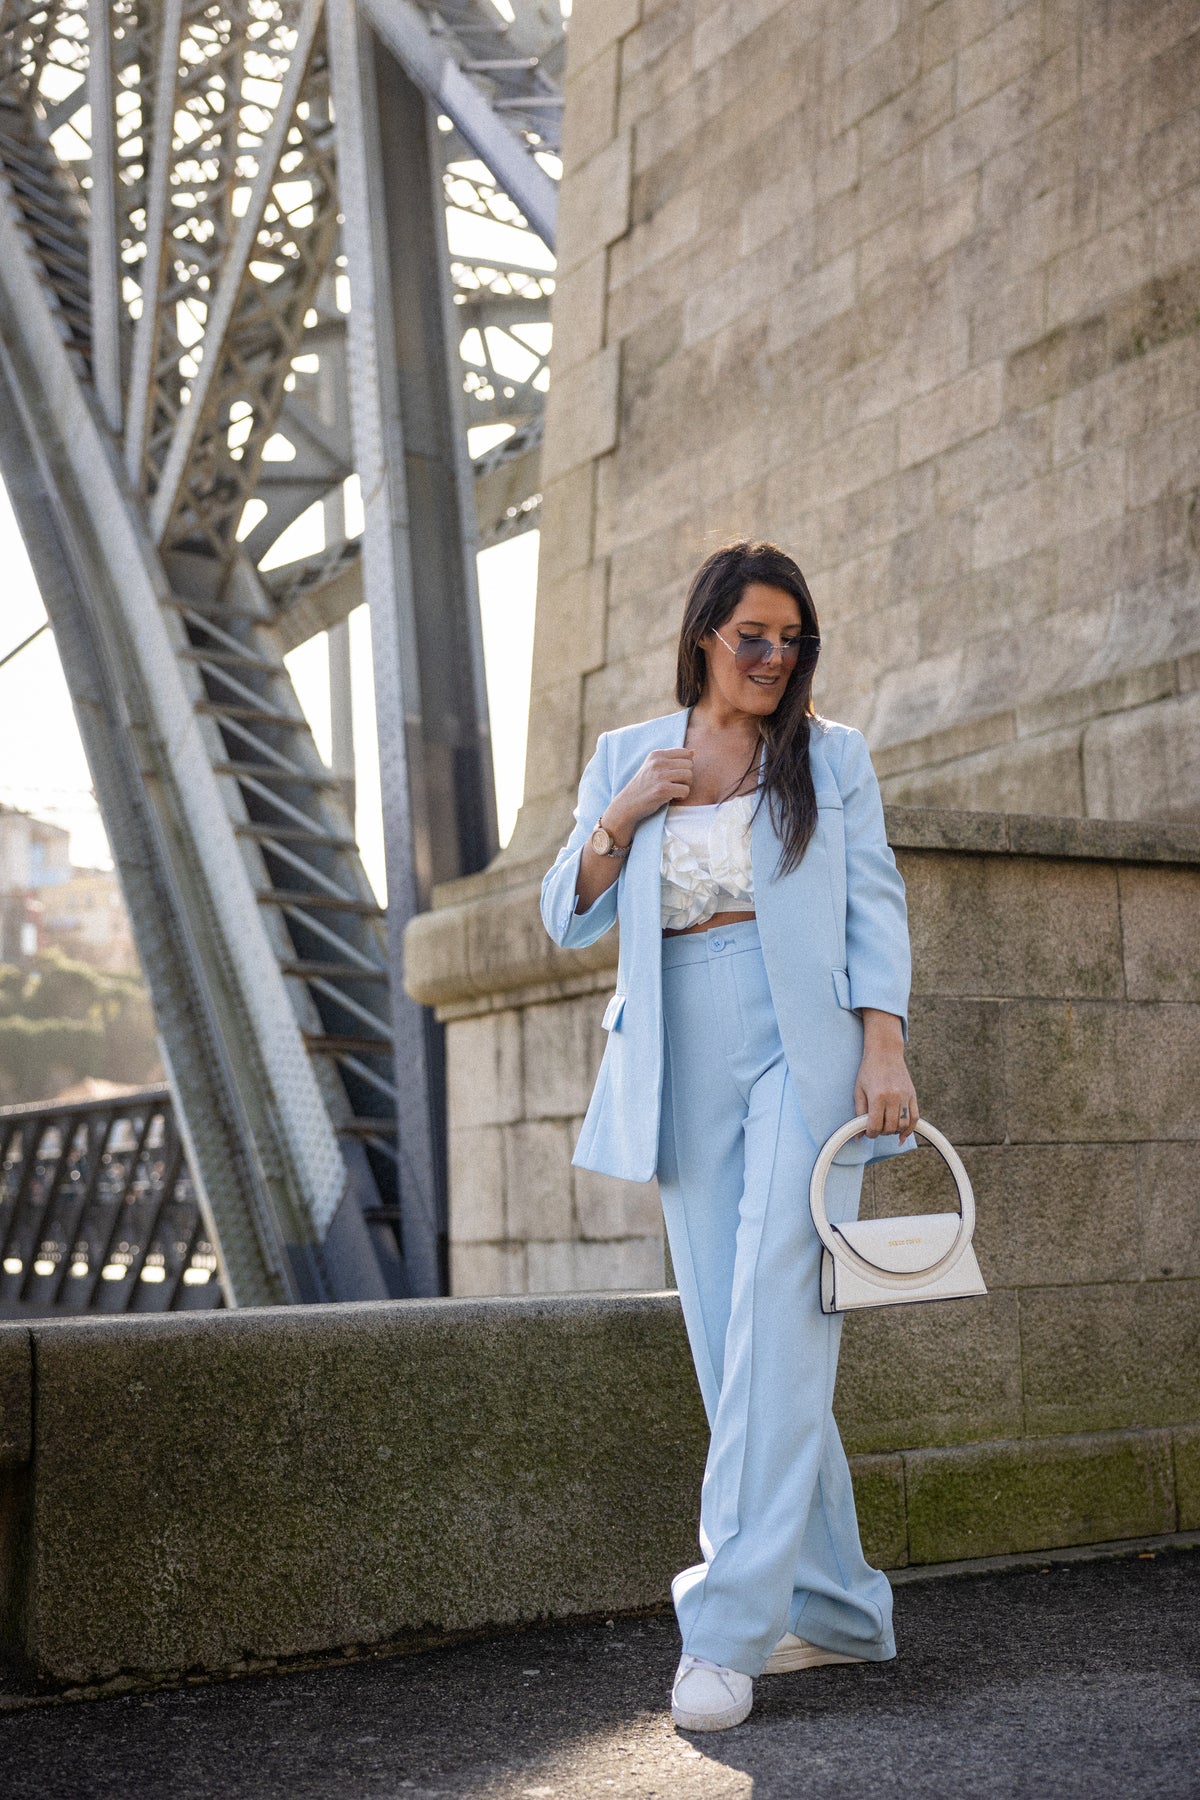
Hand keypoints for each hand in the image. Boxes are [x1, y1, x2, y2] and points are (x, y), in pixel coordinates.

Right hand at [605, 748, 694, 840]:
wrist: (628, 803)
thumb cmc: (644, 786)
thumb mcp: (654, 767)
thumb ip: (672, 759)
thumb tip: (694, 752)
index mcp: (656, 754)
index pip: (685, 752)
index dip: (685, 765)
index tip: (675, 775)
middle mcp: (658, 762)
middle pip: (689, 765)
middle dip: (687, 777)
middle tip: (676, 785)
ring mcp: (659, 775)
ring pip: (689, 776)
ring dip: (685, 786)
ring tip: (674, 791)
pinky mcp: (662, 789)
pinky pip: (685, 790)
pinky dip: (682, 796)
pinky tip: (672, 798)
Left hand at [854, 1010, 917, 1143]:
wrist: (885, 1052)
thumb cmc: (868, 1071)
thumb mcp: (859, 1091)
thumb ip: (859, 1113)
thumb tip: (858, 1136)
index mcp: (877, 1096)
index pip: (875, 1126)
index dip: (870, 1133)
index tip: (867, 1131)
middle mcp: (893, 1097)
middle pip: (890, 1128)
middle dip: (881, 1132)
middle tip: (875, 1127)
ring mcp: (905, 1096)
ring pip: (903, 1125)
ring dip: (894, 1131)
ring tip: (886, 1127)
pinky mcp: (912, 1095)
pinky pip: (915, 1118)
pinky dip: (909, 1129)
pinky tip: (902, 1135)